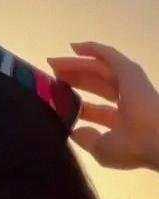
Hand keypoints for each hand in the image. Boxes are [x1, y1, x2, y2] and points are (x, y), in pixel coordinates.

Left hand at [47, 41, 158, 170]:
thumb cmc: (130, 148)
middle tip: (51, 75)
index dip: (77, 104)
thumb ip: (87, 139)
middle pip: (94, 85)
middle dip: (73, 79)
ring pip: (97, 69)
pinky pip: (107, 55)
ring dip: (75, 64)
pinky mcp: (129, 71)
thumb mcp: (101, 149)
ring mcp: (129, 84)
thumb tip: (75, 131)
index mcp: (121, 120)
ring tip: (53, 62)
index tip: (57, 101)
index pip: (95, 110)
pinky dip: (92, 49)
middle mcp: (126, 100)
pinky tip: (74, 46)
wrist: (152, 139)